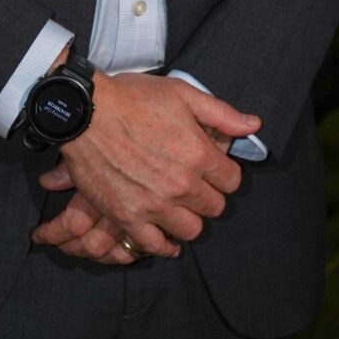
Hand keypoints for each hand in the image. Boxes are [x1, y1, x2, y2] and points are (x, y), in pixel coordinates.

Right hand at [31, 72, 259, 259]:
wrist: (84, 112)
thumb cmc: (132, 98)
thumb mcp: (181, 93)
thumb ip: (221, 113)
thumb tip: (254, 125)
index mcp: (198, 154)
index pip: (232, 181)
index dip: (223, 173)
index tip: (211, 167)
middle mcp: (181, 184)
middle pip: (214, 207)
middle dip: (207, 194)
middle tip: (193, 184)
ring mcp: (155, 205)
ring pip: (191, 229)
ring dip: (188, 218)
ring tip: (178, 205)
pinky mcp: (128, 217)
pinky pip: (155, 245)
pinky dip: (164, 245)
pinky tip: (166, 237)